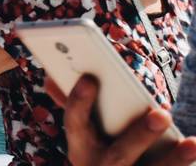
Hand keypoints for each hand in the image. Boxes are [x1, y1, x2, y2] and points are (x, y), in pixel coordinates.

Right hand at [51, 74, 195, 165]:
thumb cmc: (96, 154)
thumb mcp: (82, 135)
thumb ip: (75, 106)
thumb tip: (52, 75)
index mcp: (80, 148)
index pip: (74, 123)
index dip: (78, 101)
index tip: (89, 78)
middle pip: (119, 154)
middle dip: (139, 135)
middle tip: (161, 114)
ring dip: (172, 160)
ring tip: (192, 143)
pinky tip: (192, 148)